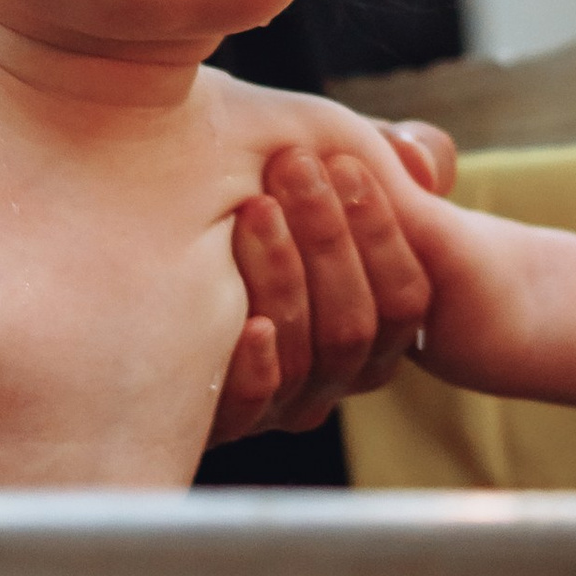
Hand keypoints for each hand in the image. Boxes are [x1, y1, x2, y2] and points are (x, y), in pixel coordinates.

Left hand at [208, 128, 454, 442]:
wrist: (161, 261)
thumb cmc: (270, 204)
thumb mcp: (325, 178)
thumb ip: (381, 156)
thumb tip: (414, 159)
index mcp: (376, 325)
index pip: (404, 297)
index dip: (381, 232)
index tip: (345, 165)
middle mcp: (335, 373)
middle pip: (354, 326)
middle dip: (326, 238)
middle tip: (292, 166)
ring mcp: (281, 401)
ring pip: (304, 359)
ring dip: (285, 278)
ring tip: (256, 208)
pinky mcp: (222, 419)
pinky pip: (252, 409)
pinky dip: (256, 368)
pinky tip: (247, 323)